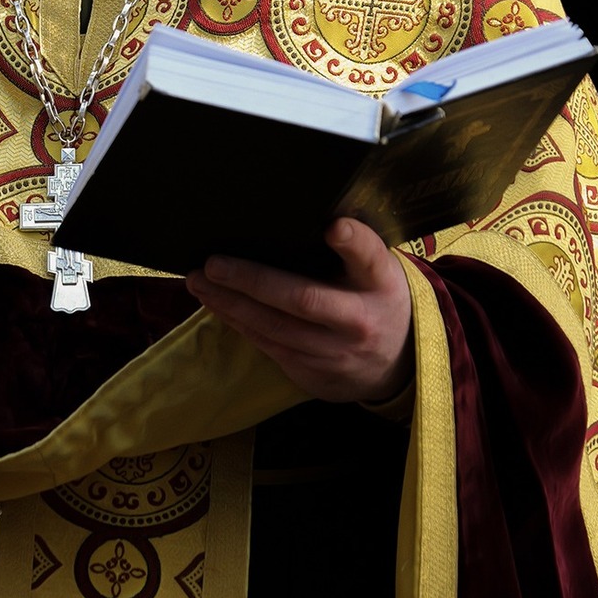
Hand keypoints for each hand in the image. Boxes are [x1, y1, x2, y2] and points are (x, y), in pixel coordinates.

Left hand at [185, 215, 413, 402]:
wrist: (397, 366)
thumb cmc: (378, 300)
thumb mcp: (380, 270)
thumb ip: (357, 247)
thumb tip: (321, 221)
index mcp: (380, 287)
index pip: (369, 259)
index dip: (352, 242)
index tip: (333, 227)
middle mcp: (358, 323)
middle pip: (301, 300)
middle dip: (251, 281)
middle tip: (212, 264)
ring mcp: (334, 355)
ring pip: (275, 329)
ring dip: (231, 305)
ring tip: (200, 283)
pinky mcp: (313, 376)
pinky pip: (270, 347)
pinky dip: (240, 325)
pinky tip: (219, 306)